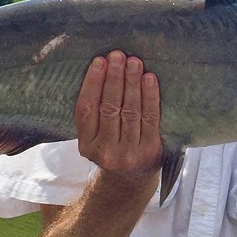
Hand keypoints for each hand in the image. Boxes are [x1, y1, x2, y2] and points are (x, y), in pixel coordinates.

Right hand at [75, 50, 161, 182]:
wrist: (131, 180)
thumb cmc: (111, 148)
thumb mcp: (93, 138)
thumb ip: (93, 114)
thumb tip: (102, 69)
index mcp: (86, 145)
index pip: (86, 109)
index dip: (92, 83)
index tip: (99, 61)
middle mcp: (105, 151)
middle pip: (109, 108)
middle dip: (114, 78)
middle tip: (118, 55)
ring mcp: (128, 153)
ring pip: (130, 111)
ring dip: (132, 83)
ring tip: (134, 62)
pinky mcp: (150, 151)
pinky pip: (150, 119)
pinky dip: (150, 97)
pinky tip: (149, 79)